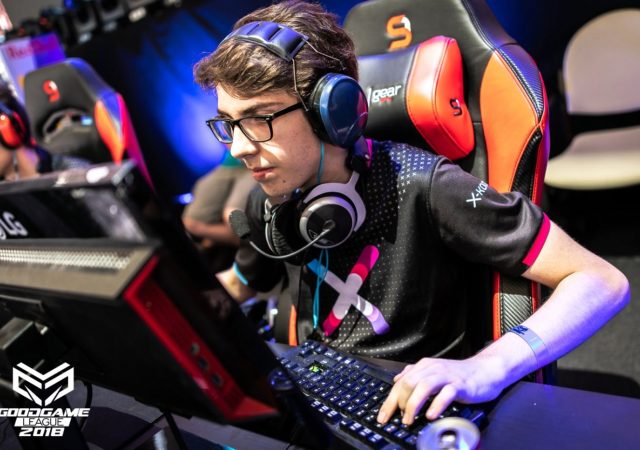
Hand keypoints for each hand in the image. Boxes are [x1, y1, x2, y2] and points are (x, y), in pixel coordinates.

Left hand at [377, 356, 505, 425]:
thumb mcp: (434, 371)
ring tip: (409, 419)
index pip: (401, 382)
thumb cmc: (459, 375)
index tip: (383, 417)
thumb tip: (396, 380)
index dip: (389, 400)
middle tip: (397, 419)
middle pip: (408, 383)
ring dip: (413, 404)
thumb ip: (415, 374)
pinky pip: (446, 394)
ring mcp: (446, 376)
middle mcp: (433, 369)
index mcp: (424, 366)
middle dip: (398, 403)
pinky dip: (436, 405)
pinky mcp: (460, 385)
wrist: (485, 370)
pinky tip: (430, 415)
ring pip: (424, 386)